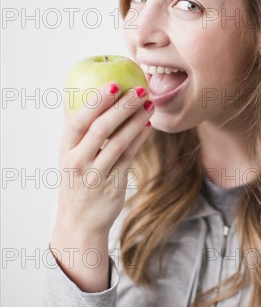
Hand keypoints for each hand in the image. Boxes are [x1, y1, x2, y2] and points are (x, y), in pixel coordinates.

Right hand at [56, 83, 153, 236]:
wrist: (79, 222)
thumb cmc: (76, 180)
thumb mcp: (68, 155)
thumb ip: (75, 129)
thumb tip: (77, 95)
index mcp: (65, 149)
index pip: (79, 121)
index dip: (96, 101)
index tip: (113, 84)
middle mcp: (78, 162)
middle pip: (101, 129)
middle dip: (122, 106)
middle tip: (139, 89)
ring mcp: (96, 175)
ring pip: (119, 142)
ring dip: (136, 120)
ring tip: (149, 104)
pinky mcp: (113, 184)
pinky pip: (129, 157)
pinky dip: (139, 139)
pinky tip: (148, 125)